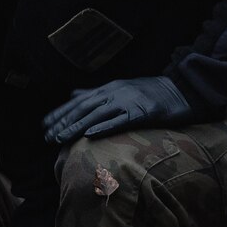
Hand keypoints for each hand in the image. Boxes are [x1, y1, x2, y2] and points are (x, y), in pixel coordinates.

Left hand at [42, 75, 190, 145]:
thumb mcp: (120, 89)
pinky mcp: (142, 112)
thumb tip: (73, 94)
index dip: (60, 113)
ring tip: (62, 137)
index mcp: (108, 89)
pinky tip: (90, 134)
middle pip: (83, 108)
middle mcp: (114, 93)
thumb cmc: (150, 93)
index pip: (78, 101)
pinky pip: (121, 120)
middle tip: (48, 136)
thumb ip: (96, 94)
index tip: (44, 125)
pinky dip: (105, 126)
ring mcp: (128, 101)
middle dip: (64, 122)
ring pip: (97, 114)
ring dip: (77, 126)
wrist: (182, 89)